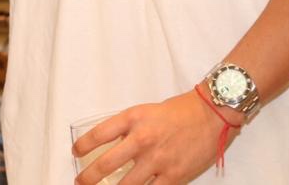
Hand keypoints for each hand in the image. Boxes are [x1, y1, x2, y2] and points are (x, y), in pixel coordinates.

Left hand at [72, 89, 237, 184]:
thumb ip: (127, 127)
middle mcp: (142, 140)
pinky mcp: (174, 176)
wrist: (211, 115)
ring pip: (126, 184)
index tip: (77, 152)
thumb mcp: (145, 112)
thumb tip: (109, 145)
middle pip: (106, 164)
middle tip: (81, 181)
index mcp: (133, 119)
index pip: (99, 134)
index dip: (84, 146)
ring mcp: (158, 160)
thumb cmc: (178, 112)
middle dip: (89, 177)